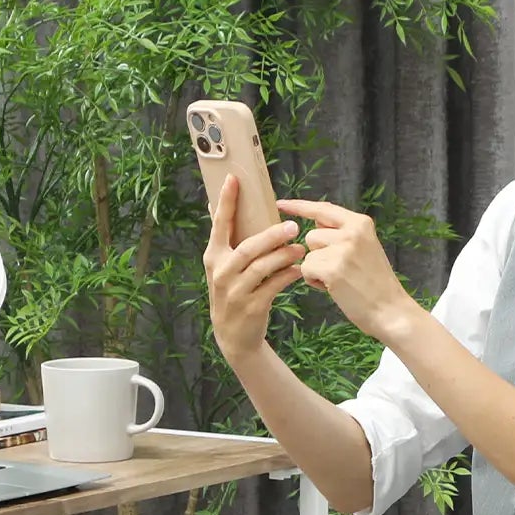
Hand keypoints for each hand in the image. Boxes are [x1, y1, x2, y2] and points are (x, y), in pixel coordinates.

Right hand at [204, 173, 306, 362]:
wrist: (233, 335)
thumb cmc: (233, 292)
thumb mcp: (222, 266)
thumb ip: (223, 238)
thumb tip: (214, 202)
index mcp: (213, 256)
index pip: (219, 224)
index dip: (226, 201)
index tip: (234, 178)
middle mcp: (221, 272)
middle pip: (249, 248)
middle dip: (272, 235)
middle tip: (293, 226)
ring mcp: (235, 291)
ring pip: (263, 267)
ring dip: (284, 256)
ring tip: (300, 249)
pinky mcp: (252, 306)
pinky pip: (274, 286)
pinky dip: (288, 275)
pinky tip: (298, 269)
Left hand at [274, 195, 409, 339]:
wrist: (390, 310)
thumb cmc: (376, 284)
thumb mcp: (366, 247)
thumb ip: (343, 233)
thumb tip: (314, 225)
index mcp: (360, 223)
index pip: (323, 209)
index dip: (299, 207)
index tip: (281, 204)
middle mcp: (351, 231)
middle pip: (311, 235)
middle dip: (318, 254)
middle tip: (341, 270)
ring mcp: (342, 249)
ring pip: (308, 254)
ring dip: (317, 269)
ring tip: (340, 280)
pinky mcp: (332, 268)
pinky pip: (306, 269)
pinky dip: (315, 281)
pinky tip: (334, 288)